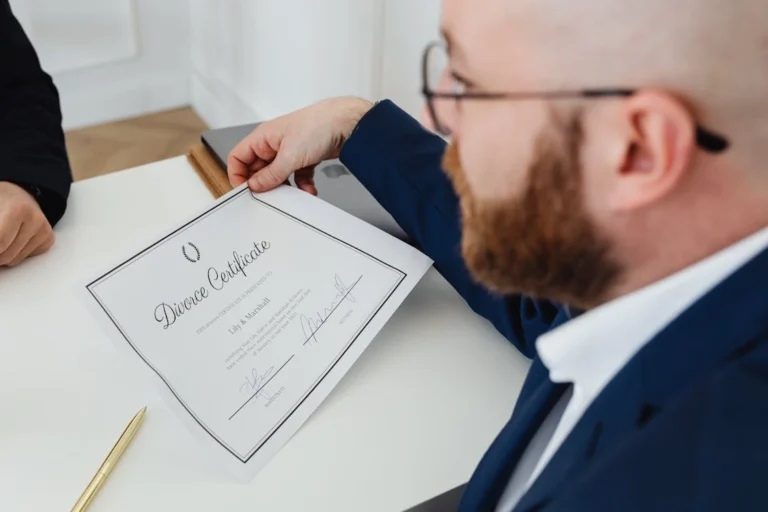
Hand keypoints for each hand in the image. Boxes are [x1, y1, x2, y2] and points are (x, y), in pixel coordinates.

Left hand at [0, 182, 54, 266]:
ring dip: (4, 254)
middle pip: (7, 255)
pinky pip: (26, 257)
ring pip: (16, 259)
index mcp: (18, 209)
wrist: (16, 193)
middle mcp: (36, 220)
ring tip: (1, 240)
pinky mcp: (48, 239)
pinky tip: (13, 239)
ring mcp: (44, 230)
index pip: (0, 242)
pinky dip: (16, 253)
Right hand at [228, 97, 373, 194]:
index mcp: (263, 137)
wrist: (347, 124)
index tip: (245, 191)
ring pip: (278, 175)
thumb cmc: (318, 126)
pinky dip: (302, 185)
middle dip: (264, 184)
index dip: (238, 175)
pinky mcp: (305, 158)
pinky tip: (309, 190)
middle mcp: (274, 144)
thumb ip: (270, 174)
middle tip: (269, 197)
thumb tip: (255, 186)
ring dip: (284, 187)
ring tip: (290, 195)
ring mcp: (290, 151)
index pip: (239, 157)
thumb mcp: (289, 156)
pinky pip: (297, 177)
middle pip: (258, 169)